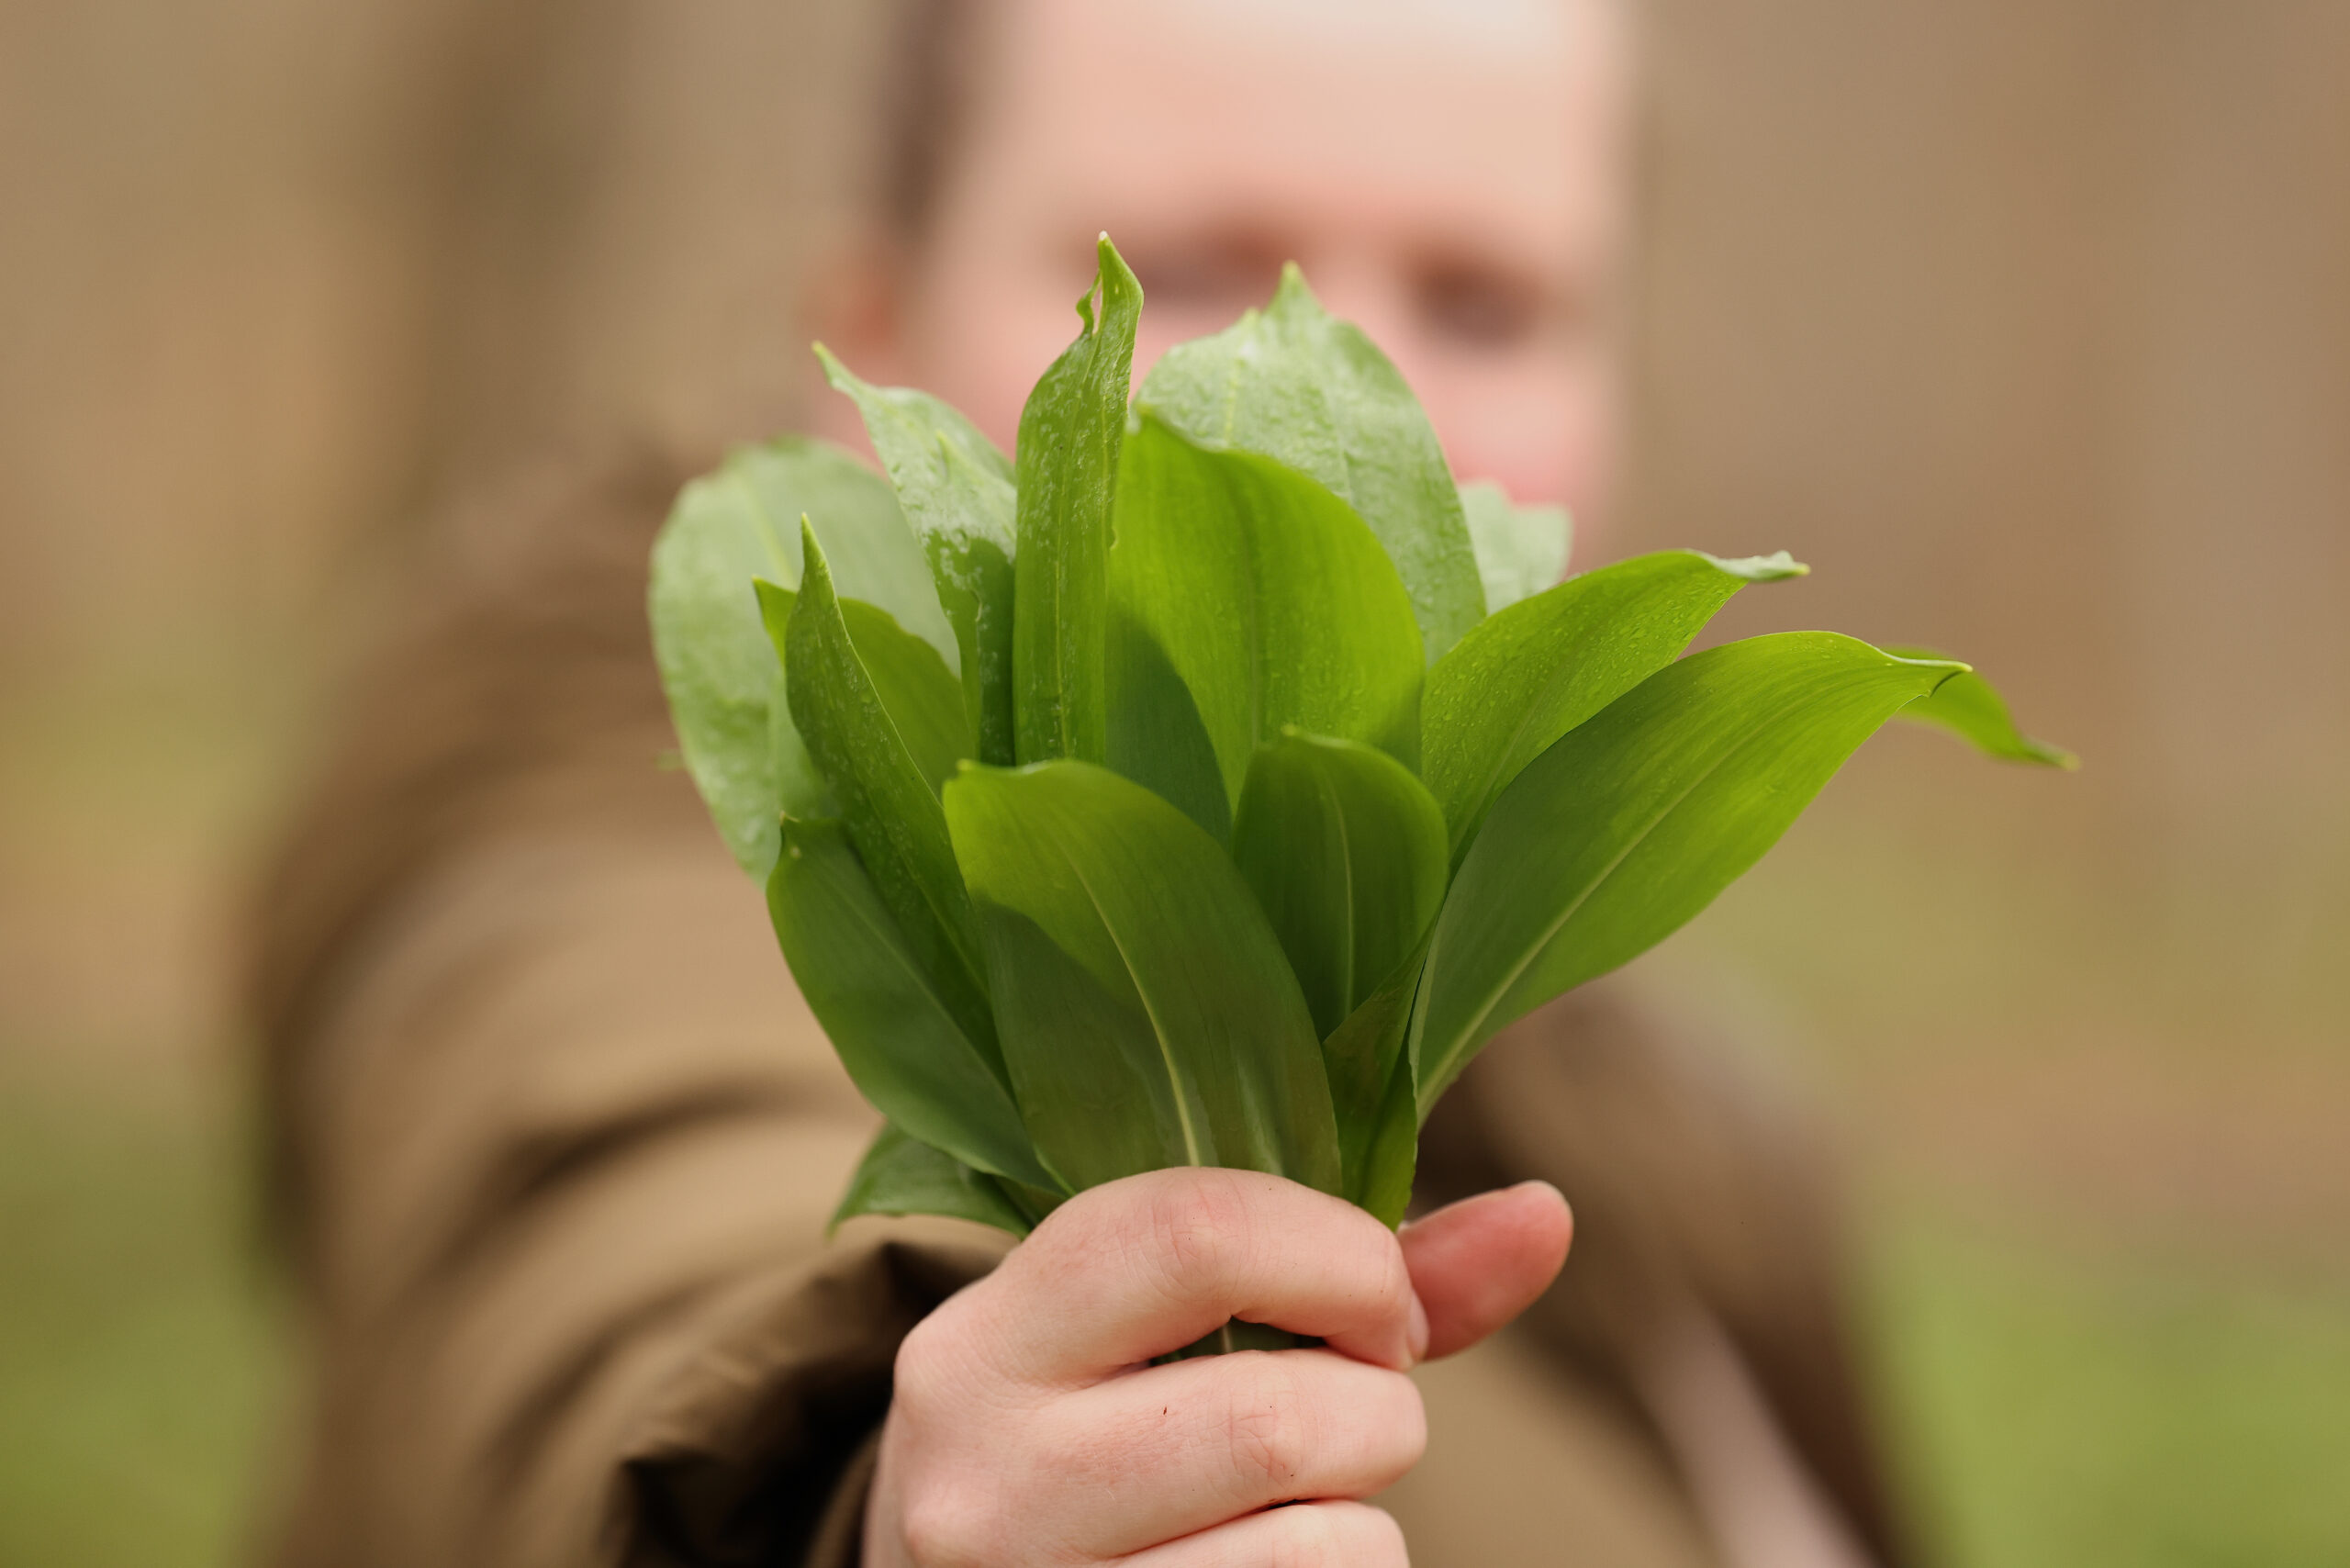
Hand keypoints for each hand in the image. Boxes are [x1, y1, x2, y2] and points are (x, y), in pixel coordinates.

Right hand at [864, 1167, 1572, 1565]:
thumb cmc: (1116, 1432)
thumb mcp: (1175, 1334)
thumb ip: (1353, 1269)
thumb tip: (1547, 1217)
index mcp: (983, 1342)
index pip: (1191, 1233)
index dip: (1340, 1256)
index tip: (1375, 1300)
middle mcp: (979, 1479)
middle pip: (1284, 1416)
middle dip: (1377, 1407)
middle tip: (1351, 1412)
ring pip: (1324, 1547)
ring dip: (1367, 1517)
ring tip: (1299, 1502)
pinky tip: (1272, 1563)